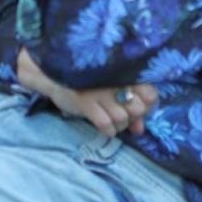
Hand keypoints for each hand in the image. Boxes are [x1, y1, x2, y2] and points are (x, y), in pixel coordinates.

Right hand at [16, 49, 155, 137]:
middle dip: (132, 118)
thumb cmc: (85, 83)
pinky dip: (107, 130)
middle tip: (121, 116)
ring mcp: (99, 91)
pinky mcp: (84, 101)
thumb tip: (140, 130)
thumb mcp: (108, 91)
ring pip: (122, 119)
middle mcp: (113, 80)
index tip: (138, 109)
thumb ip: (128, 108)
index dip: (147, 106)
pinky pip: (106, 124)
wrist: (51, 74)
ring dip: (118, 125)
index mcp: (122, 72)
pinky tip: (102, 126)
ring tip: (110, 120)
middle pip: (137, 109)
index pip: (150, 93)